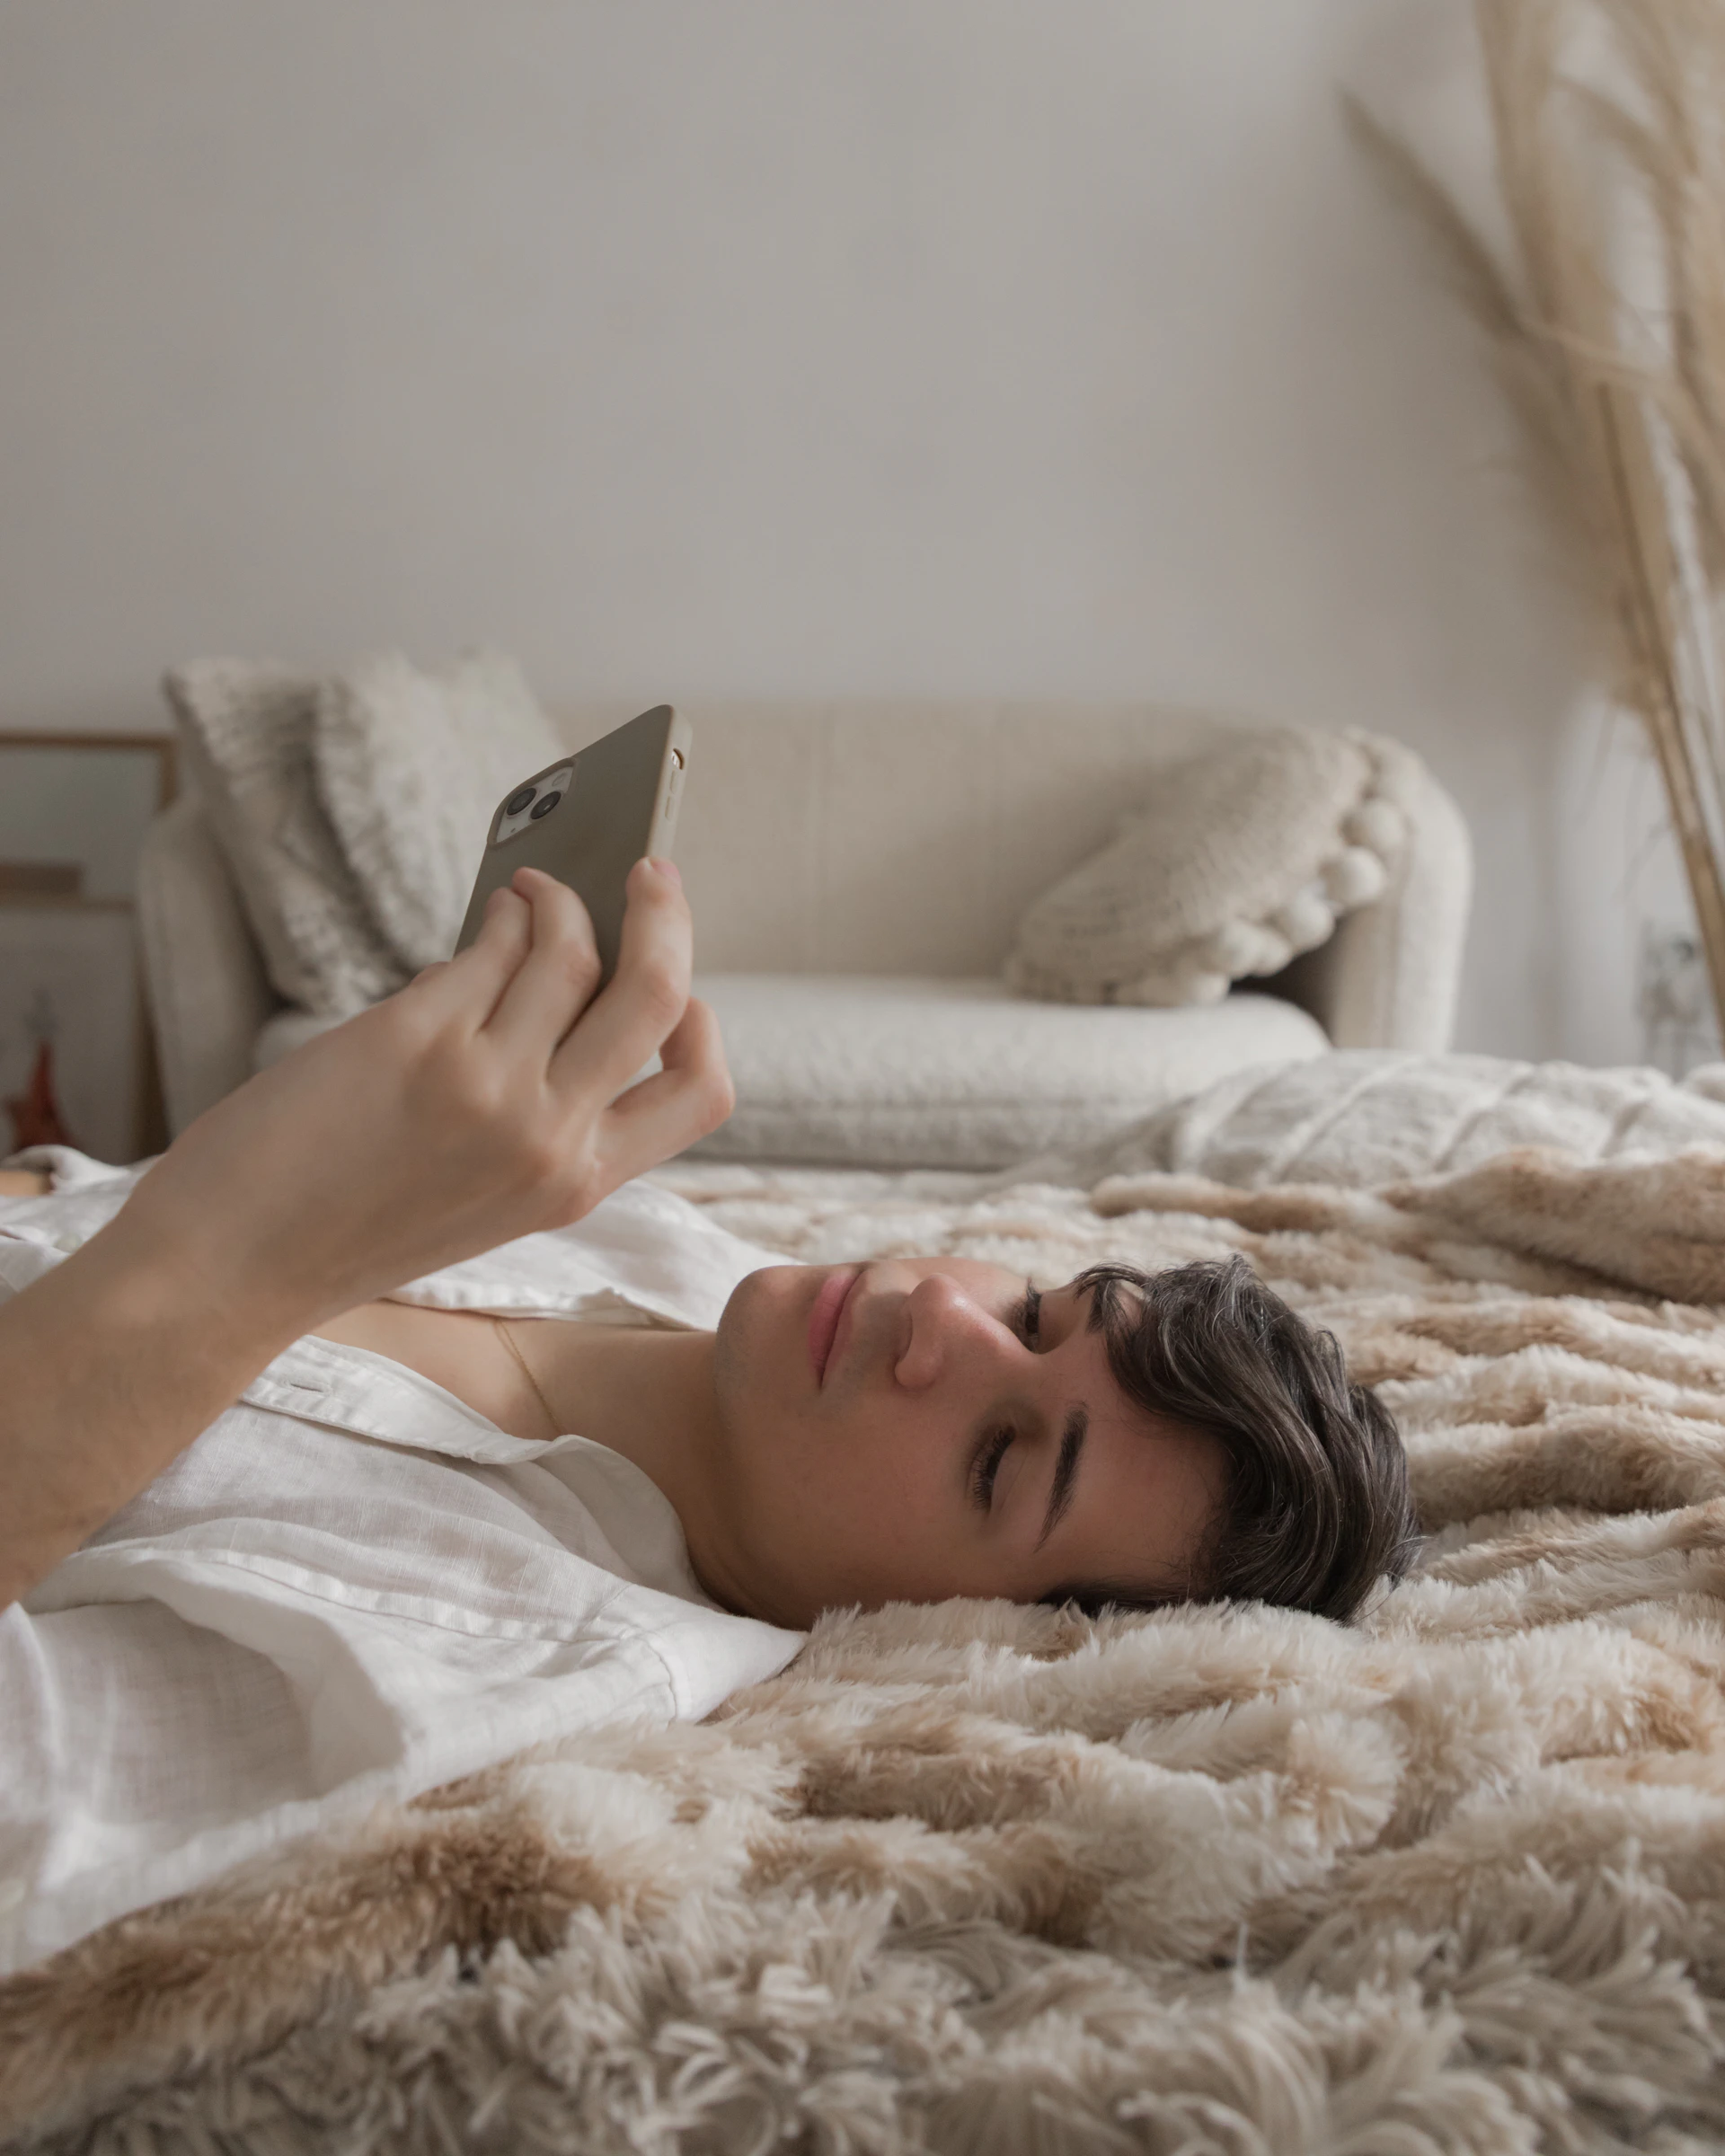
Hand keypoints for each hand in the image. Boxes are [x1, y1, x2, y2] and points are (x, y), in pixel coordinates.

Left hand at [110, 857, 732, 1338]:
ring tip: (529, 892)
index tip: (681, 988)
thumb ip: (542, 1111)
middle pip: (657, 994)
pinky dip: (499, 914)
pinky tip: (486, 913)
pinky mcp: (418, 1039)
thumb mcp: (486, 1197)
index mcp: (577, 1185)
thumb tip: (568, 971)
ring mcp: (488, 1086)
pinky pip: (488, 947)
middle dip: (667, 915)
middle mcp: (548, 1138)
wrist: (232, 1266)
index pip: (700, 1093)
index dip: (703, 1025)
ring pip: (567, 951)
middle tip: (649, 872)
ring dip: (556, 901)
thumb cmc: (345, 1225)